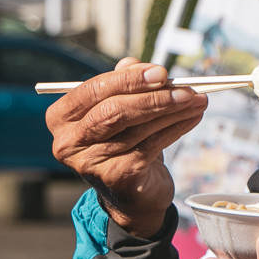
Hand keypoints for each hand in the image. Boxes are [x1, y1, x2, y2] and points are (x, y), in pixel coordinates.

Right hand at [46, 58, 207, 236]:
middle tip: (184, 87)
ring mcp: (90, 163)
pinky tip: (192, 118)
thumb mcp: (119, 110)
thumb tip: (135, 64)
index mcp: (62, 118)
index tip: (160, 72)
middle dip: (154, 96)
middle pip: (114, 111)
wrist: (131, 194)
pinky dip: (176, 128)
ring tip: (196, 99)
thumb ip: (123, 85)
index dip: (129, 79)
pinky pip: (151, 145)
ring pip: (138, 128)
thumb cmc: (122, 143)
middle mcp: (68, 142)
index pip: (94, 90)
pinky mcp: (116, 177)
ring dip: (173, 111)